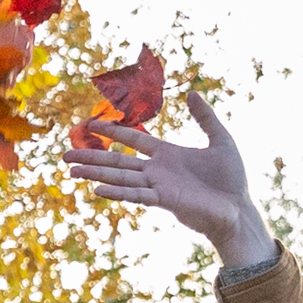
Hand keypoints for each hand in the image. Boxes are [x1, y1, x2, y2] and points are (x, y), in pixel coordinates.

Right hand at [62, 93, 273, 270]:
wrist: (239, 210)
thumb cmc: (231, 179)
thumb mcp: (221, 140)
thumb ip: (205, 117)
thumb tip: (191, 93)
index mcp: (168, 155)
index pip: (133, 140)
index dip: (112, 132)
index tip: (90, 125)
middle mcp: (158, 171)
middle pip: (118, 161)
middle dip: (91, 158)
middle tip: (64, 155)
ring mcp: (159, 186)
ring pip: (121, 177)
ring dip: (95, 174)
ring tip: (71, 171)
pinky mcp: (165, 201)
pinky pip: (137, 195)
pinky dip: (118, 192)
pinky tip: (97, 190)